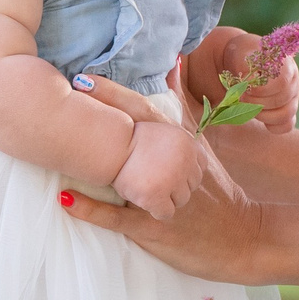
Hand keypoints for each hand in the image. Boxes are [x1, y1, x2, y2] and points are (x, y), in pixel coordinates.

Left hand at [68, 79, 265, 272]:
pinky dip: (92, 209)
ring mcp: (162, 197)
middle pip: (129, 139)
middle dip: (96, 120)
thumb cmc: (217, 192)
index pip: (145, 113)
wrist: (245, 238)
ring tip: (53, 145)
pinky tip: (65, 198)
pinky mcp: (155, 227)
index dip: (114, 94)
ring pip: (120, 177)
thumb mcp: (203, 148)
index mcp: (179, 145)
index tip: (83, 77)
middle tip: (61, 98)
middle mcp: (170, 166)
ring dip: (88, 164)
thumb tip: (174, 61)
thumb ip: (185, 109)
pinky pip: (118, 218)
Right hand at [111, 118, 199, 218]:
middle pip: (193, 184)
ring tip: (147, 188)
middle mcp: (185, 160)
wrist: (107, 144)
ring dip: (167, 198)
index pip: (200, 165)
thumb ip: (177, 145)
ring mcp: (172, 179)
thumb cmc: (129, 137)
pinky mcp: (156, 195)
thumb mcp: (161, 132)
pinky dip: (157, 210)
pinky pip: (166, 212)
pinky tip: (144, 201)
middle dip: (177, 185)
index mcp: (188, 142)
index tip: (168, 171)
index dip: (184, 171)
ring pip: (181, 200)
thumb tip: (176, 151)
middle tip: (155, 180)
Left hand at [186, 26, 298, 133]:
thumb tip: (251, 79)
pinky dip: (271, 125)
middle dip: (257, 101)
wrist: (229, 62)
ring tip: (245, 105)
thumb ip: (244, 62)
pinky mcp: (285, 111)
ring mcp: (290, 96)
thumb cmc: (234, 56)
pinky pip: (286, 125)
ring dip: (261, 113)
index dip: (262, 89)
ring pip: (286, 113)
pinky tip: (255, 116)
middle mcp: (291, 78)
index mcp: (282, 61)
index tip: (244, 88)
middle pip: (283, 99)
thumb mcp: (236, 52)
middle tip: (240, 97)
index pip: (282, 81)